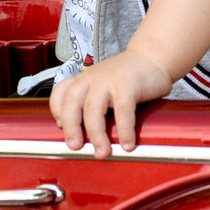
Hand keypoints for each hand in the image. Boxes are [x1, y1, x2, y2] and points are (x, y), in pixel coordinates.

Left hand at [49, 50, 173, 156]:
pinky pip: (123, 111)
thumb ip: (92, 102)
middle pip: (72, 104)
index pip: (60, 93)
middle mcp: (91, 78)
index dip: (57, 111)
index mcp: (83, 79)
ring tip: (102, 152)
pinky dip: (124, 130)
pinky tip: (127, 144)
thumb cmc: (127, 77)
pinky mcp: (128, 85)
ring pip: (94, 109)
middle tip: (75, 147)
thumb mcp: (102, 84)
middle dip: (71, 128)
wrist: (152, 57)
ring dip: (97, 135)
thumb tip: (85, 134)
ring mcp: (108, 80)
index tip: (61, 127)